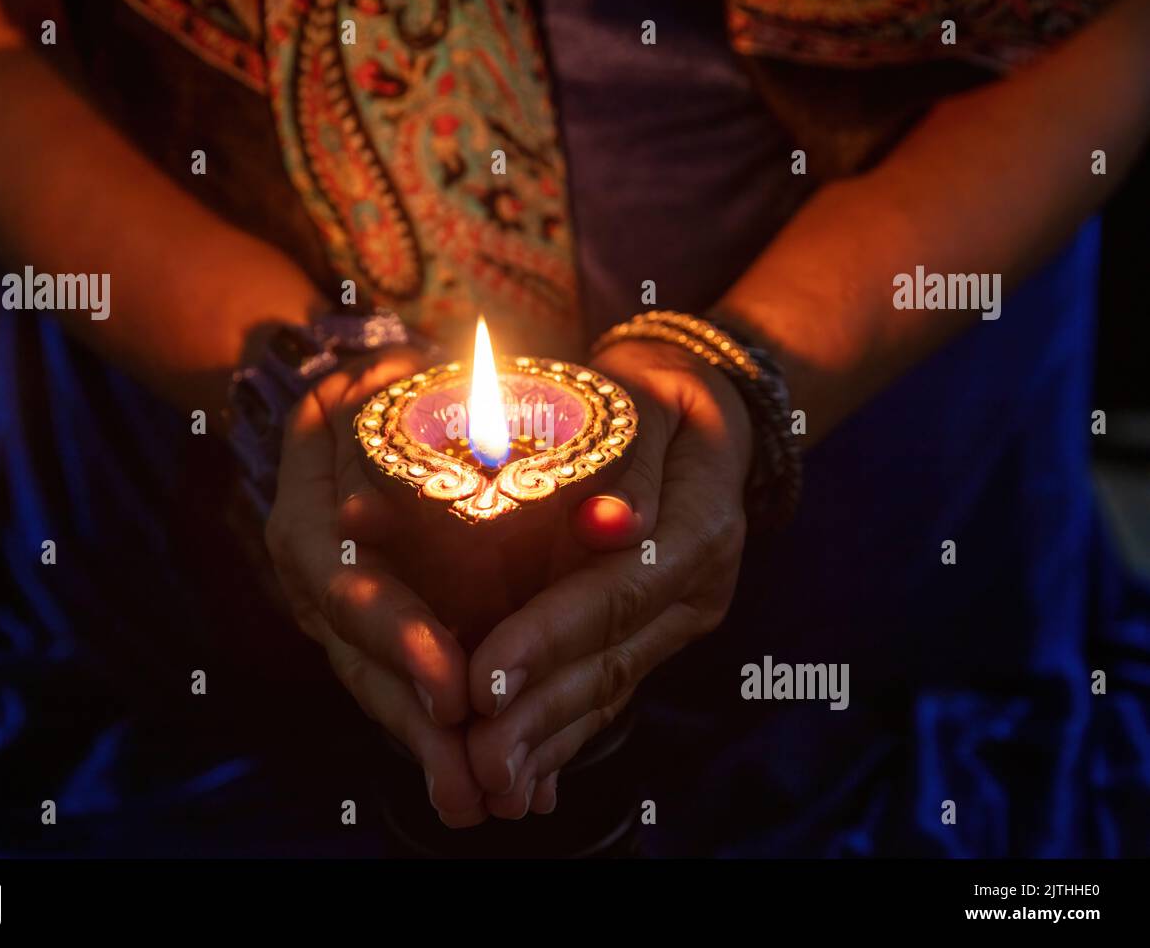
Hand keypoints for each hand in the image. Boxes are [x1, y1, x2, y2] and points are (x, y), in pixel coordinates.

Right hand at [265, 348, 487, 826]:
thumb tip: (619, 524)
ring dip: (430, 747)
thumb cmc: (419, 379)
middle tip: (466, 788)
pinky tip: (495, 776)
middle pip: (354, 656)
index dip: (391, 634)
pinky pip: (406, 683)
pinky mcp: (379, 627)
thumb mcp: (441, 384)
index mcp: (310, 502)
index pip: (339, 580)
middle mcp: (315, 566)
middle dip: (412, 724)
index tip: (449, 684)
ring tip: (482, 803)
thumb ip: (507, 441)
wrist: (385, 391)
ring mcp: (340, 604)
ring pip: (378, 685)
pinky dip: (450, 730)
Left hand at [463, 338, 754, 817]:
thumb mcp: (642, 397)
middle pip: (612, 660)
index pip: (618, 591)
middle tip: (476, 762)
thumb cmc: (652, 396)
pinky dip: (564, 735)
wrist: (700, 414)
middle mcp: (696, 586)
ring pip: (608, 688)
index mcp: (699, 525)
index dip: (551, 639)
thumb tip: (608, 527)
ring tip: (489, 781)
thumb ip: (623, 459)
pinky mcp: (654, 635)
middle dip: (539, 715)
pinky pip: (608, 691)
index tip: (486, 681)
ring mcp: (678, 619)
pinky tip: (527, 775)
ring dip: (546, 740)